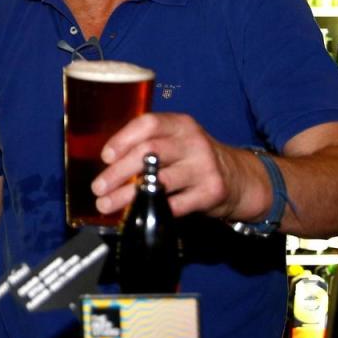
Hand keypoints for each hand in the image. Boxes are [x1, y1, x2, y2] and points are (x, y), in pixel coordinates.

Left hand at [90, 112, 247, 220]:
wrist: (239, 178)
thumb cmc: (193, 158)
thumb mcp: (176, 141)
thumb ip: (147, 144)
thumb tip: (106, 163)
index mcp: (180, 124)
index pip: (148, 124)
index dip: (123, 139)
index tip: (106, 156)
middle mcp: (193, 142)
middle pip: (150, 152)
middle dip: (118, 171)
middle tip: (98, 187)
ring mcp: (204, 167)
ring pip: (159, 180)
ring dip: (127, 195)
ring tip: (106, 204)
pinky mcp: (211, 192)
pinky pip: (175, 204)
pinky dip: (151, 209)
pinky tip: (135, 213)